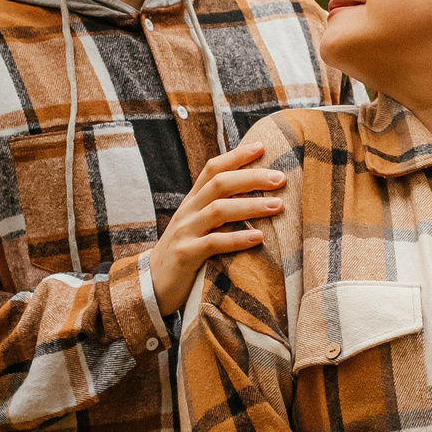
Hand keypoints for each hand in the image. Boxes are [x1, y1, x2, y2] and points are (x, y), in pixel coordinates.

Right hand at [147, 137, 286, 312]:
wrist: (151, 285)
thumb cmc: (183, 254)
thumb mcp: (196, 227)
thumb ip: (216, 211)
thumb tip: (252, 198)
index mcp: (192, 202)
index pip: (212, 169)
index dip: (236, 156)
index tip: (262, 146)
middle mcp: (188, 212)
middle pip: (219, 184)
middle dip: (251, 178)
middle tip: (280, 178)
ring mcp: (185, 232)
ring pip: (219, 210)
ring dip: (251, 206)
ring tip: (278, 206)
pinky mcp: (186, 255)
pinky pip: (213, 243)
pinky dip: (237, 239)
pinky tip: (258, 238)